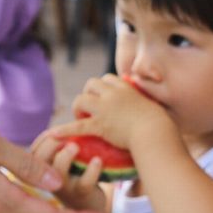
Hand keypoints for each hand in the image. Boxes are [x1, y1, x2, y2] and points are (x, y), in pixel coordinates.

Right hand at [31, 133, 107, 212]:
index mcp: (39, 169)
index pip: (34, 150)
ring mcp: (62, 189)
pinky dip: (92, 170)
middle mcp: (46, 180)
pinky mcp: (81, 196)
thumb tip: (70, 119)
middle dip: (51, 143)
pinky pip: (84, 183)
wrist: (91, 210)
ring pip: (57, 172)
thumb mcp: (64, 161)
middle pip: (38, 160)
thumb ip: (60, 145)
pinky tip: (98, 160)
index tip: (59, 129)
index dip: (45, 137)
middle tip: (65, 133)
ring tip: (76, 146)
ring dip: (66, 156)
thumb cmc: (76, 177)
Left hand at [48, 74, 171, 154]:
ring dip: (78, 108)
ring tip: (81, 118)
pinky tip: (52, 134)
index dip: (104, 87)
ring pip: (81, 99)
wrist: (156, 132)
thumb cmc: (160, 123)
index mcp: (126, 89)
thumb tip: (154, 99)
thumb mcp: (153, 105)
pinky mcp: (100, 125)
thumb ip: (146, 101)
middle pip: (91, 84)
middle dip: (88, 94)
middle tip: (90, 108)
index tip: (105, 97)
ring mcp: (105, 109)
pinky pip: (78, 126)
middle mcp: (113, 95)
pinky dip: (64, 130)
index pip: (108, 78)